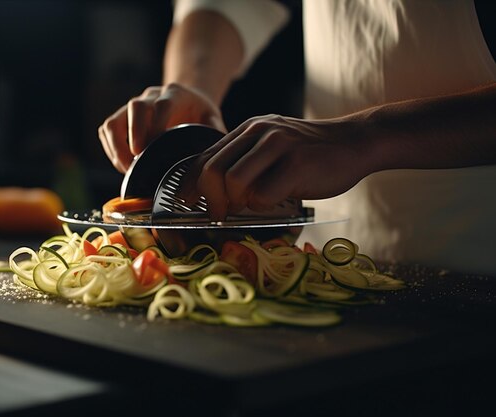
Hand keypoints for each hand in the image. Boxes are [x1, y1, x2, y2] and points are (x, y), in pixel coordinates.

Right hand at [98, 83, 225, 172]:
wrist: (186, 98)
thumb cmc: (199, 113)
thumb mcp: (212, 118)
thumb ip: (214, 132)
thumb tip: (212, 155)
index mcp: (175, 95)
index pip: (161, 105)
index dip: (154, 126)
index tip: (150, 148)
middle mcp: (151, 96)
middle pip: (134, 107)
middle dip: (131, 135)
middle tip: (134, 162)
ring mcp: (133, 106)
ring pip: (114, 120)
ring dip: (115, 146)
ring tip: (125, 169)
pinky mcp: (122, 117)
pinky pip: (107, 130)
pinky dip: (111, 149)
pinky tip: (122, 166)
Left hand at [181, 114, 371, 219]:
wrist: (355, 142)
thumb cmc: (310, 153)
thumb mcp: (272, 146)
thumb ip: (245, 160)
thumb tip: (213, 192)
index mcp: (248, 130)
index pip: (205, 157)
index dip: (189, 184)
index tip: (183, 202)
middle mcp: (258, 132)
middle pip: (213, 171)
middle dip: (210, 200)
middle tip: (218, 215)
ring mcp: (278, 146)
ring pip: (234, 183)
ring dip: (237, 204)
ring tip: (250, 207)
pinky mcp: (296, 164)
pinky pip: (263, 196)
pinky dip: (263, 206)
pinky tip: (276, 201)